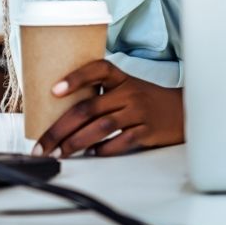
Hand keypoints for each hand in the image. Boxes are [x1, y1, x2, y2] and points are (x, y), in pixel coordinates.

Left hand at [33, 60, 183, 157]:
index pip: (98, 69)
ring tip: (60, 152)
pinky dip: (103, 150)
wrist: (184, 111)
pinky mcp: (148, 131)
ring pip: (102, 127)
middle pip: (89, 108)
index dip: (76, 78)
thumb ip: (102, 96)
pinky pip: (121, 142)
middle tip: (42, 144)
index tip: (54, 90)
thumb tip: (60, 114)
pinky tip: (91, 154)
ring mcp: (140, 112)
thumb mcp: (128, 88)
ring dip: (76, 142)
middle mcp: (130, 93)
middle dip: (60, 128)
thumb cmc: (148, 101)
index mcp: (123, 79)